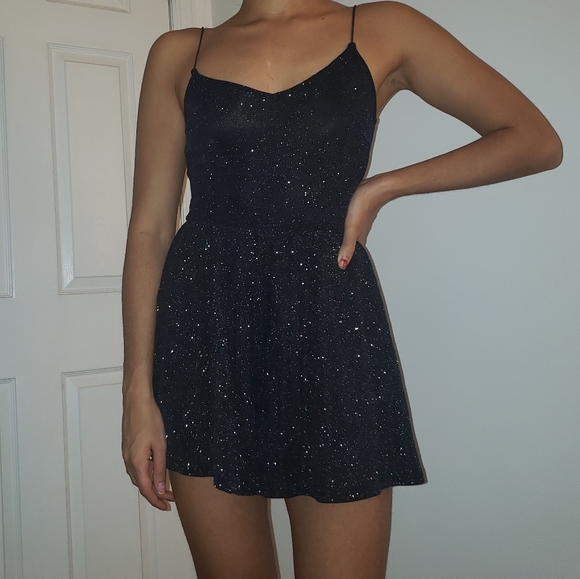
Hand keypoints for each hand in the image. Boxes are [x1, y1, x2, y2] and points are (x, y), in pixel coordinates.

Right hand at [122, 394, 174, 509]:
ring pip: (138, 476)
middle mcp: (129, 460)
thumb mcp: (160, 445)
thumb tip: (160, 488)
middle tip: (170, 498)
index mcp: (137, 462)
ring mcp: (126, 454)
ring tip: (164, 487)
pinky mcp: (128, 447)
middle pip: (141, 485)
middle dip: (155, 494)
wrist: (137, 401)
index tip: (166, 507)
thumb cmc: (149, 419)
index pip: (146, 489)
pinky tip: (154, 470)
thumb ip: (160, 468)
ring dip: (150, 484)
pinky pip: (136, 467)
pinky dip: (145, 473)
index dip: (156, 501)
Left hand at [337, 176, 385, 268]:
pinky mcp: (359, 212)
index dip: (347, 262)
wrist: (376, 186)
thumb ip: (348, 246)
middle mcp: (360, 231)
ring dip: (347, 241)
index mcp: (360, 238)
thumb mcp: (352, 227)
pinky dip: (348, 228)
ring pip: (353, 235)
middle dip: (347, 253)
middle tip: (338, 260)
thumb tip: (343, 264)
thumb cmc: (365, 204)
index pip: (354, 255)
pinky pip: (353, 224)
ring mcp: (360, 222)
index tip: (342, 270)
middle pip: (353, 246)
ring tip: (339, 247)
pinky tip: (343, 225)